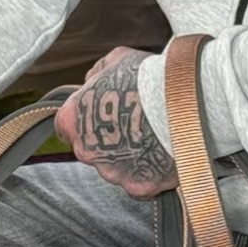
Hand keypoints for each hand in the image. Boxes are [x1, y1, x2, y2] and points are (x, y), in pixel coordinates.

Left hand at [55, 46, 177, 197]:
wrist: (182, 101)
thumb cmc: (146, 77)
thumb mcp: (116, 60)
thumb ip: (98, 73)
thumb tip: (92, 79)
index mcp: (72, 120)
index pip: (65, 128)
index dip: (83, 123)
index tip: (100, 119)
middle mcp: (85, 150)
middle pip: (92, 151)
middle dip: (109, 142)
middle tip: (134, 128)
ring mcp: (112, 171)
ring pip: (117, 170)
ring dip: (131, 160)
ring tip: (155, 140)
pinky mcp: (139, 186)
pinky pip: (141, 185)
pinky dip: (151, 175)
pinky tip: (164, 158)